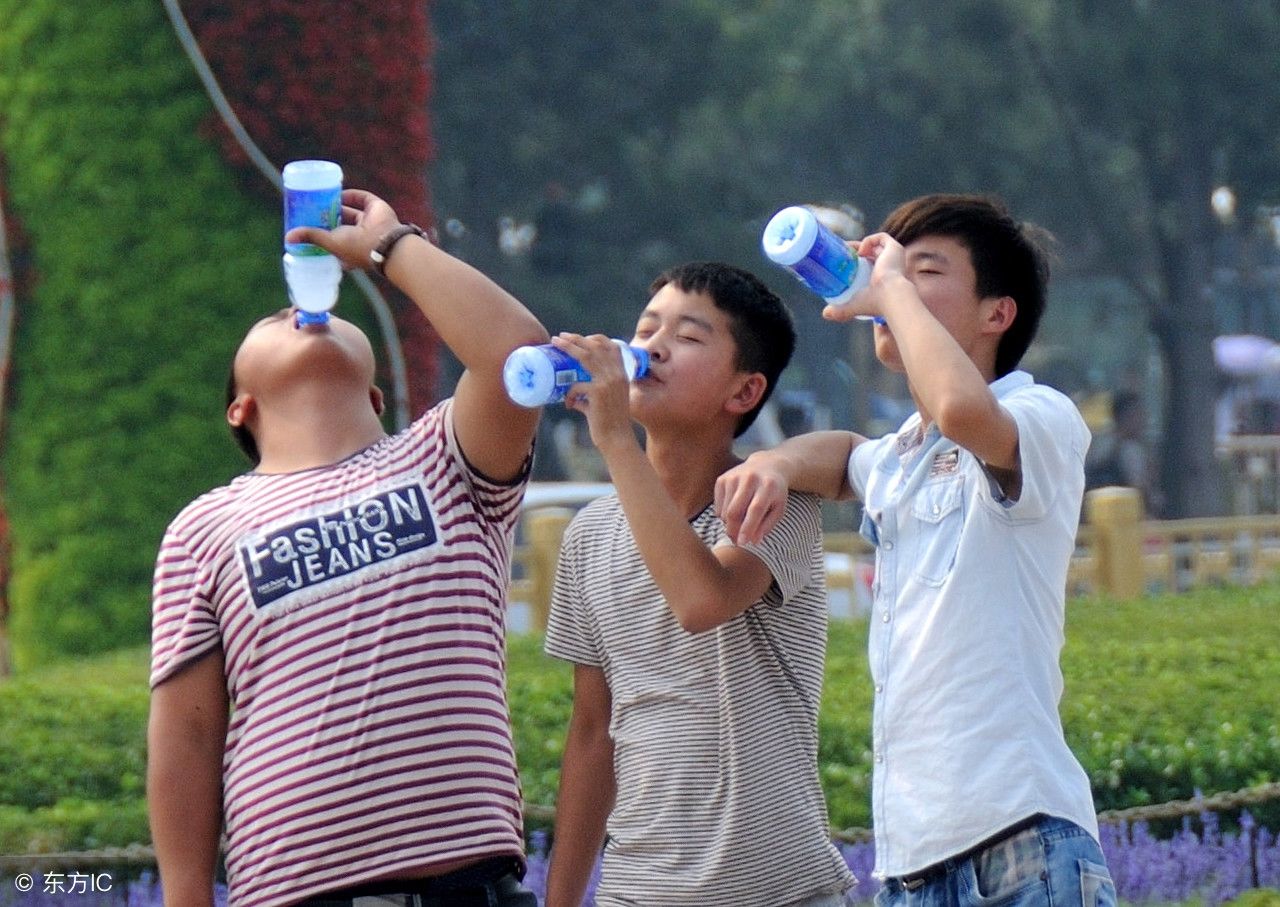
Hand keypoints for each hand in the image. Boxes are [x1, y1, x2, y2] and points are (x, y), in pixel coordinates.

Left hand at [283, 188, 402, 270]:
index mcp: (349, 249)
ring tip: (320, 196)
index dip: (320, 232)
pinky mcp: (375, 208)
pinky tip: (336, 190)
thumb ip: (311, 236)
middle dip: (326, 216)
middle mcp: (359, 237)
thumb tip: (287, 238)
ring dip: (336, 204)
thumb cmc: (357, 248)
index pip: (331, 240)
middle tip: (310, 207)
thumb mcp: (331, 242)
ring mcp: (369, 223)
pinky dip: (350, 194)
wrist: (385, 241)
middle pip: (339, 223)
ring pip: (350, 211)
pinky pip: (361, 199)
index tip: (306, 225)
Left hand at [551, 333, 637, 454]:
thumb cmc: (611, 423)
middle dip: (576, 338)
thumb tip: (572, 396)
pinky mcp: (597, 392)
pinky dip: (569, 395)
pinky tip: (568, 405)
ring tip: (555, 343)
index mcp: (621, 374)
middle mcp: (616, 374)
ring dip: (568, 347)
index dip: (595, 338)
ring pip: (585, 356)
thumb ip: (591, 395)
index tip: (579, 338)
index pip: (611, 346)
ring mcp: (608, 381)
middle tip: (560, 336)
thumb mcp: (607, 401)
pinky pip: (575, 386)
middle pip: (594, 346)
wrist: (618, 439)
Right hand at [714, 452, 790, 545]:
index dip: (747, 527)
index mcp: (768, 486)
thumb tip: (753, 541)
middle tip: (736, 541)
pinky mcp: (722, 478)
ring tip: (740, 524)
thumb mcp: (778, 509)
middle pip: (734, 511)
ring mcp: (734, 477)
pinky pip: (718, 506)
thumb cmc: (774, 492)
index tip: (741, 542)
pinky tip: (734, 512)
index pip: (755, 509)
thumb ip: (766, 526)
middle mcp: (750, 478)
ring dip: (729, 524)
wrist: (767, 466)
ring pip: (724, 510)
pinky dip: (723, 515)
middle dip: (733, 530)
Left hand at [821, 232, 906, 322]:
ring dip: (858, 245)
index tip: (840, 262)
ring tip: (845, 250)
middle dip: (853, 252)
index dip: (854, 262)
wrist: (890, 295)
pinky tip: (860, 252)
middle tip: (839, 253)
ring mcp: (893, 257)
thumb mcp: (854, 306)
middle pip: (870, 254)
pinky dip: (869, 241)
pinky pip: (881, 237)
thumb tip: (825, 314)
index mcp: (882, 278)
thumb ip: (840, 311)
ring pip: (874, 245)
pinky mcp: (895, 248)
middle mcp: (890, 266)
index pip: (867, 266)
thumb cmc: (875, 302)